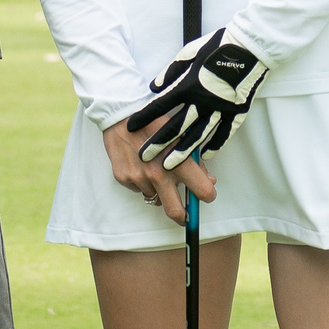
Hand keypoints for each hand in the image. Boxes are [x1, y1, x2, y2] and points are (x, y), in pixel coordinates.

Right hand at [100, 121, 215, 226]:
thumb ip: (195, 160)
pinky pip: (139, 189)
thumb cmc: (154, 120)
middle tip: (185, 216)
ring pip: (155, 198)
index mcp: (178, 162)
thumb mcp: (182, 135)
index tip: (206, 194)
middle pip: (175, 212)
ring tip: (156, 170)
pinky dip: (143, 182)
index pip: (202, 191)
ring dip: (159, 191)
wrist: (120, 111)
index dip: (207, 194)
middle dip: (183, 217)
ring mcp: (139, 178)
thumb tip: (208, 180)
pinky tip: (141, 164)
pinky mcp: (123, 178)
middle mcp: (158, 174)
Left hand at [125, 27, 270, 169]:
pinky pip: (223, 134)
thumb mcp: (190, 53)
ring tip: (169, 166)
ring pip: (198, 136)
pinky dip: (214, 146)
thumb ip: (171, 72)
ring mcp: (221, 109)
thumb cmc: (219, 46)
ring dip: (182, 153)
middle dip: (158, 143)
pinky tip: (205, 156)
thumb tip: (155, 87)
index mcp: (189, 84)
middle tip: (144, 157)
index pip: (161, 104)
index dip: (144, 117)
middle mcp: (203, 100)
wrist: (252, 47)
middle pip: (177, 127)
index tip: (130, 127)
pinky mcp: (237, 112)